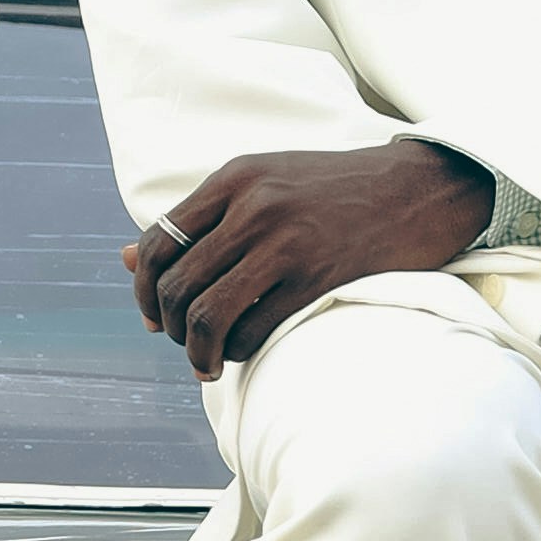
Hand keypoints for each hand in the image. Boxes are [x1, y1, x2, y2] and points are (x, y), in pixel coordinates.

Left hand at [128, 139, 490, 378]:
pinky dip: (236, 352)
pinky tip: (241, 353)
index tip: (154, 315)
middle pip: (177, 285)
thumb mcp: (261, 183)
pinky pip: (253, 330)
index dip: (145, 289)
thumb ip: (197, 221)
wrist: (416, 190)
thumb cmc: (331, 190)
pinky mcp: (316, 278)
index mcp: (234, 178)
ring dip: (196, 350)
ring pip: (207, 314)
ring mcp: (285, 243)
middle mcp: (253, 207)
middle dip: (169, 326)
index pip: (159, 243)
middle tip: (183, 342)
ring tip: (205, 362)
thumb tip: (125, 260)